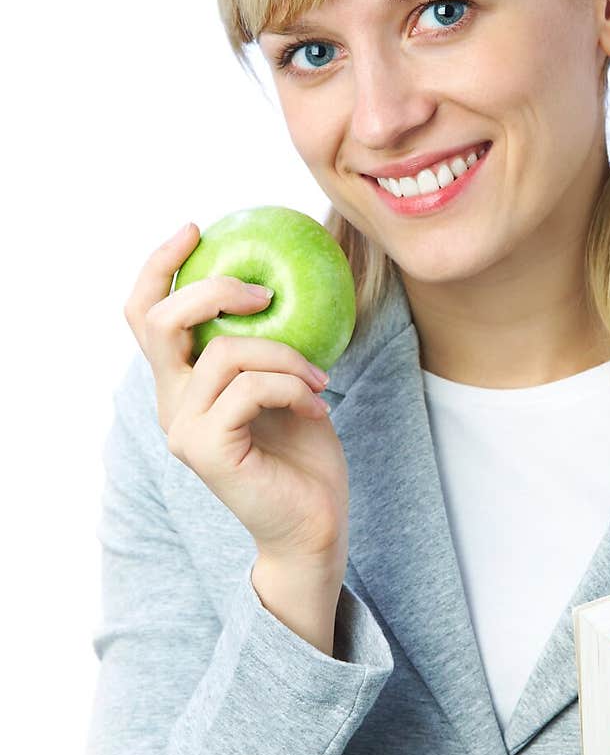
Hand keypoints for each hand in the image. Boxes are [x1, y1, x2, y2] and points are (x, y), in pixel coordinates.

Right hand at [124, 222, 349, 573]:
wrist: (315, 524)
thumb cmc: (306, 454)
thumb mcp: (286, 381)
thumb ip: (265, 342)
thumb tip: (280, 280)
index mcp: (182, 386)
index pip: (146, 315)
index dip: (160, 266)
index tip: (197, 229)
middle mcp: (171, 405)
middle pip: (159, 321)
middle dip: (212, 290)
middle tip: (264, 292)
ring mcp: (184, 429)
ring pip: (224, 353)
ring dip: (283, 354)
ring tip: (318, 378)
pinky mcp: (208, 449)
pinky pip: (248, 388)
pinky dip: (291, 385)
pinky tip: (317, 405)